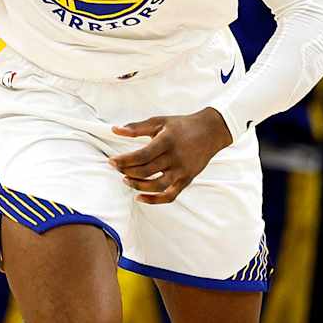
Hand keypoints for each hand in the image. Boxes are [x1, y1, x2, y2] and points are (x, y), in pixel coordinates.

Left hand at [110, 109, 232, 203]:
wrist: (211, 131)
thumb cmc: (182, 125)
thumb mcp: (159, 122)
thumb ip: (136, 127)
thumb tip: (114, 130)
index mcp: (167, 141)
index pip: (141, 155)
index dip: (124, 160)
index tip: (112, 161)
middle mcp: (175, 158)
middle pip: (146, 171)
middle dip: (128, 172)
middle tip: (117, 169)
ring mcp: (182, 171)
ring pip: (156, 186)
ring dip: (138, 186)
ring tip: (126, 180)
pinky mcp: (187, 180)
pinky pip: (169, 196)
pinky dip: (154, 200)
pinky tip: (140, 197)